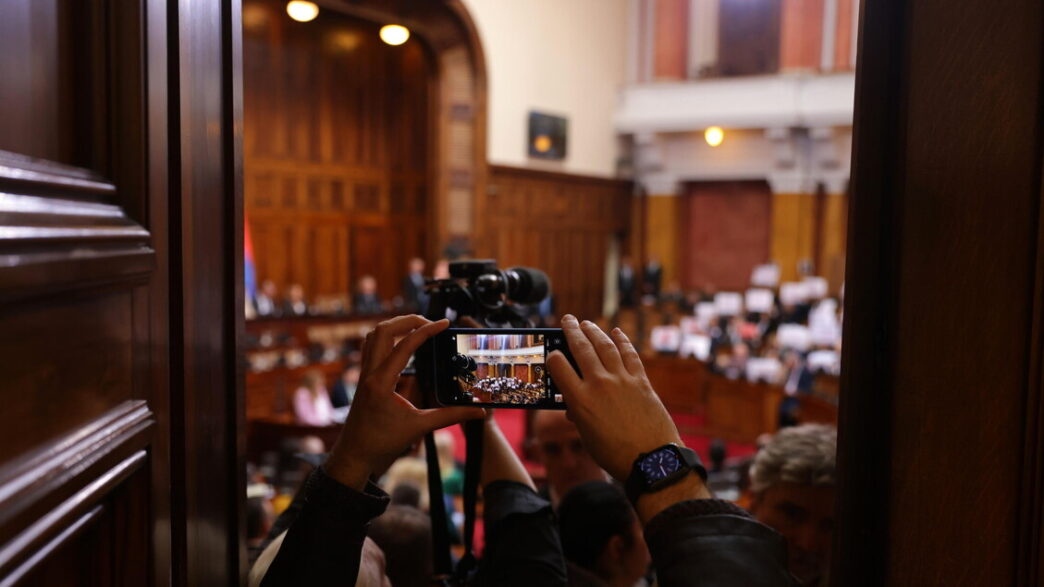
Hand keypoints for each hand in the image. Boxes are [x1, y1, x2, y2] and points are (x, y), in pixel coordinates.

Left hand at [324, 315, 484, 489]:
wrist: (354, 457)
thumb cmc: (382, 444)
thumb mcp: (420, 427)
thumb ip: (451, 416)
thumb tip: (479, 411)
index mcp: (382, 382)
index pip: (405, 344)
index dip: (427, 330)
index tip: (444, 323)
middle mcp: (369, 373)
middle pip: (383, 330)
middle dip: (408, 320)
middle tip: (430, 323)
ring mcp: (363, 375)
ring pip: (373, 335)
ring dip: (395, 326)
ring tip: (418, 328)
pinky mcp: (363, 379)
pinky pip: (371, 348)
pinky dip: (386, 339)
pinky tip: (402, 345)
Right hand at [546, 315, 682, 480]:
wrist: (650, 459)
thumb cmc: (615, 454)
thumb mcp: (587, 435)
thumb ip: (579, 414)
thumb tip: (574, 405)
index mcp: (579, 400)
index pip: (558, 366)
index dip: (552, 356)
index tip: (552, 353)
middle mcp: (599, 384)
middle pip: (581, 348)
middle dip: (572, 331)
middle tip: (567, 320)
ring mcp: (622, 380)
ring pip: (605, 346)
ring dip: (594, 331)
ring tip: (586, 323)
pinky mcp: (641, 381)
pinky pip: (630, 354)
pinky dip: (622, 341)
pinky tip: (616, 333)